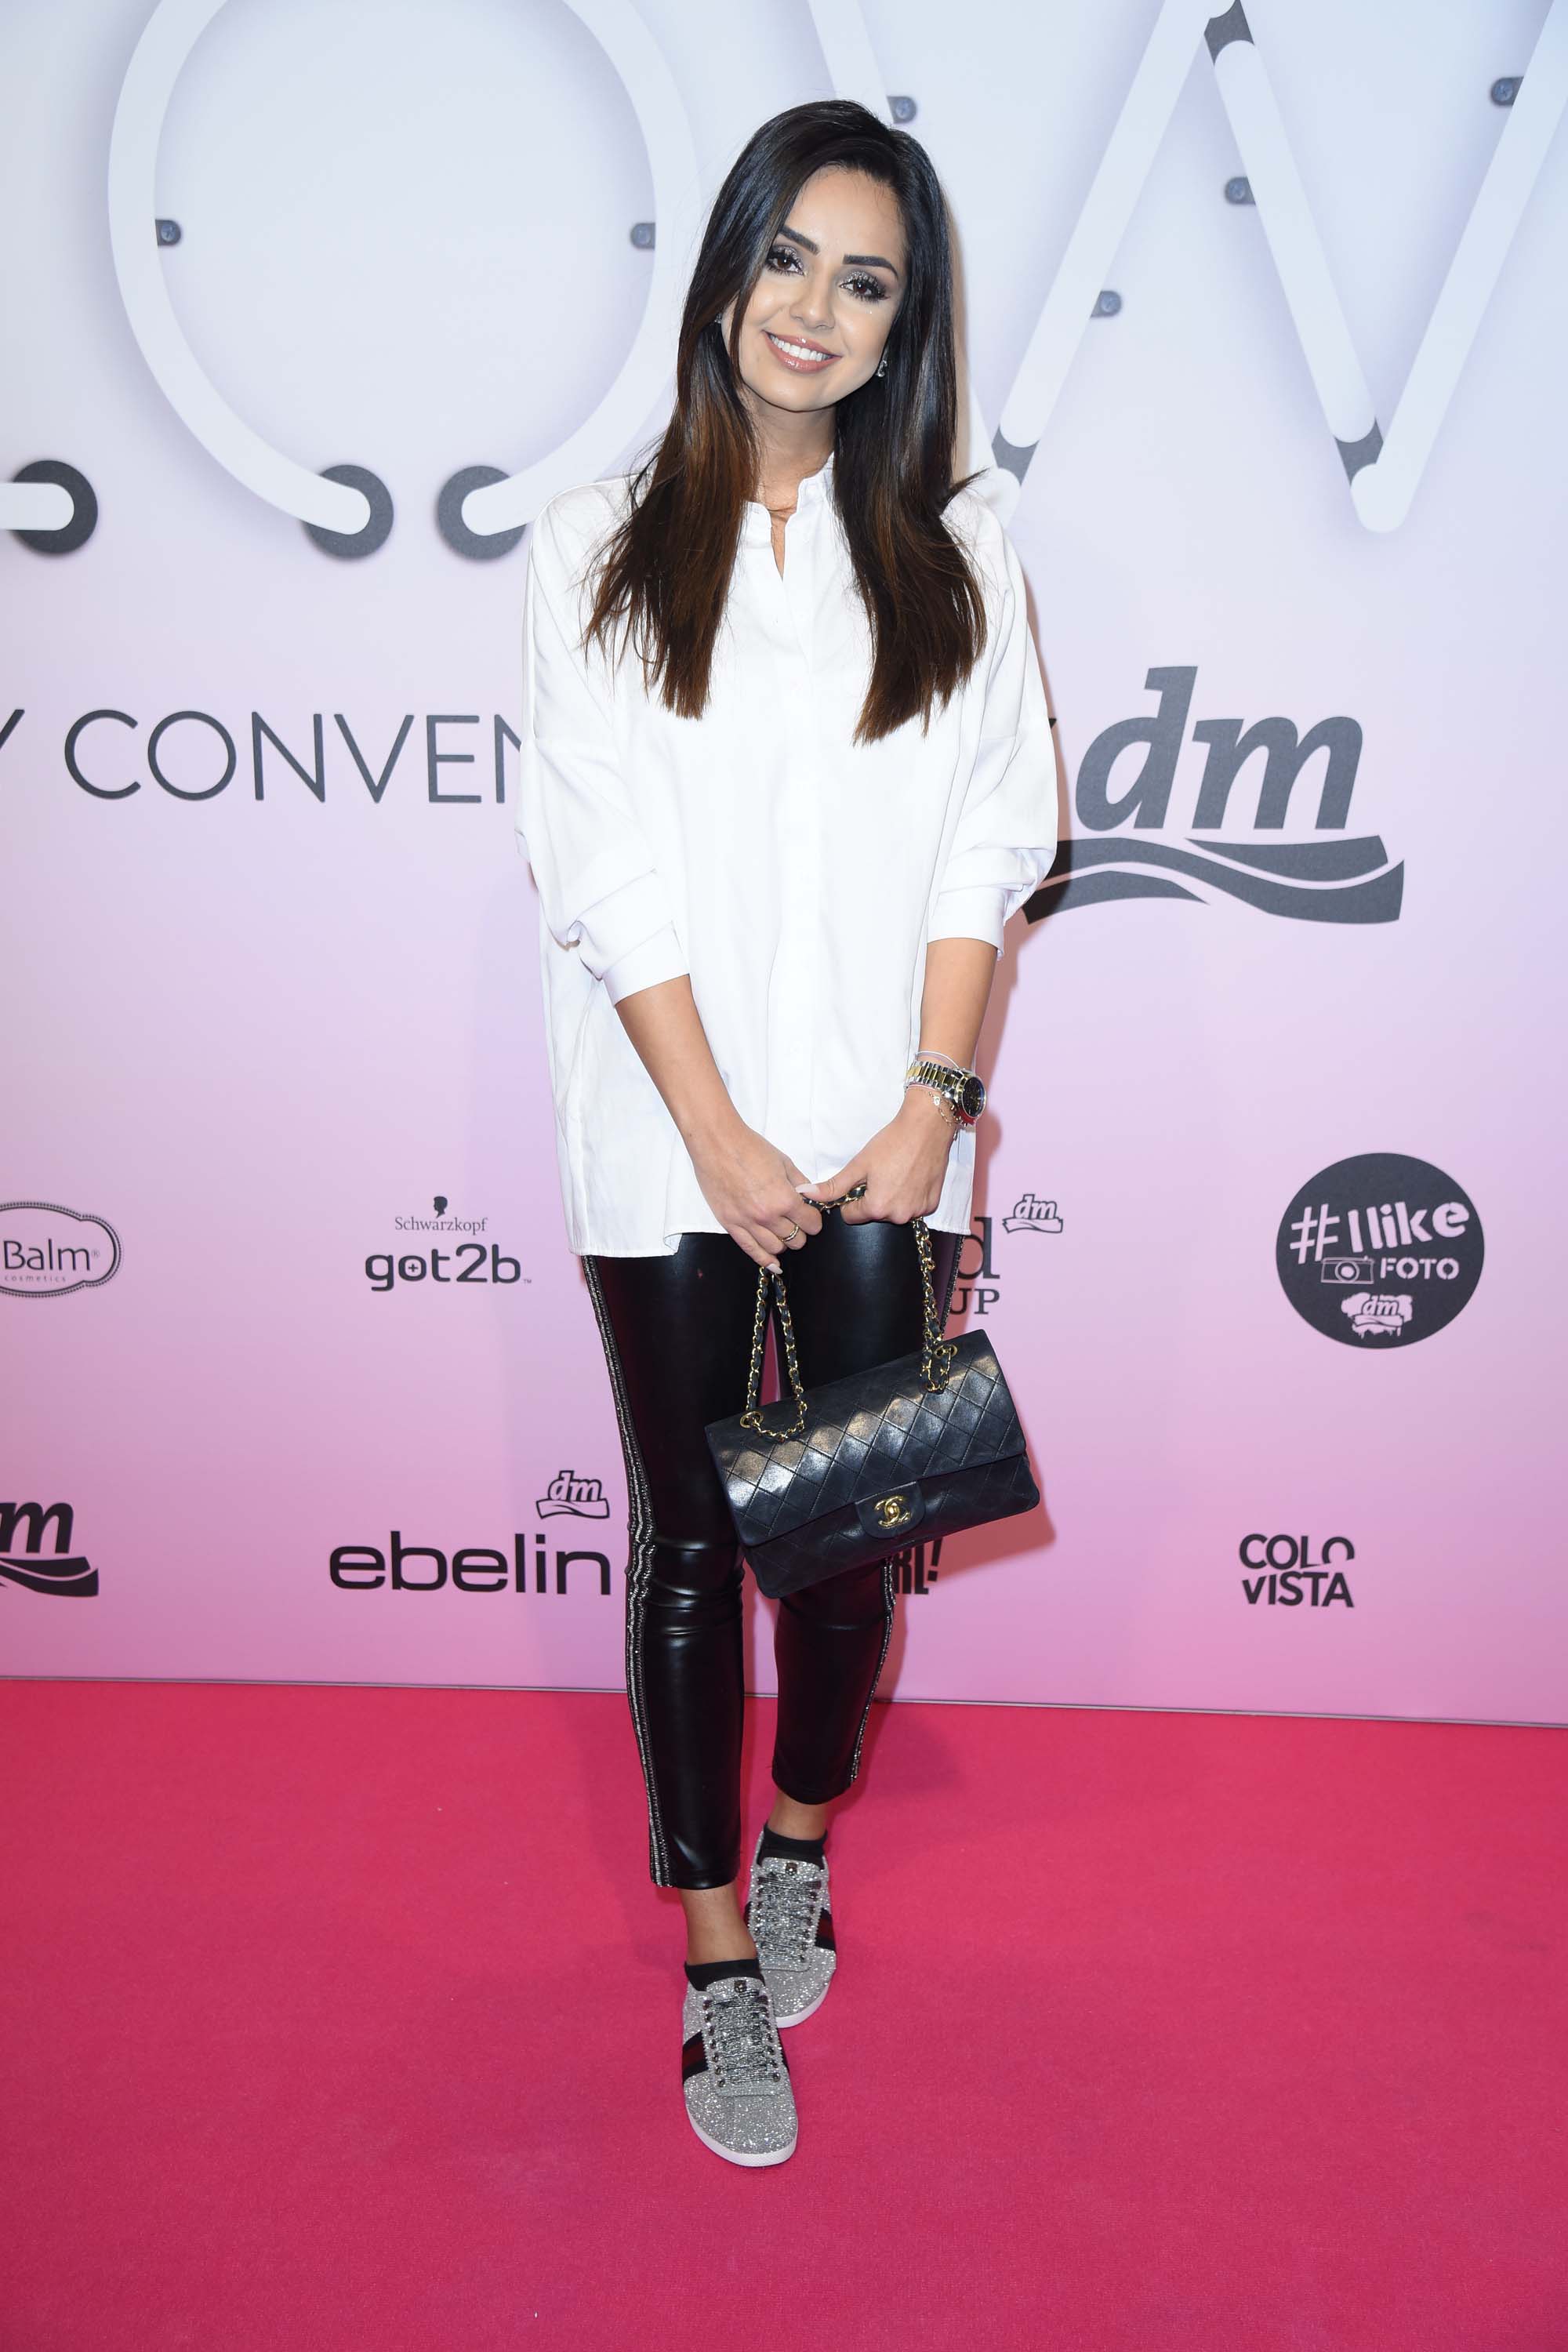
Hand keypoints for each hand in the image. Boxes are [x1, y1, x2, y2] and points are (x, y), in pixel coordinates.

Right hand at [688, 1116, 825, 1269]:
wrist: (717, 1143)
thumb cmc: (749, 1148)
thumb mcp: (784, 1162)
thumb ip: (800, 1184)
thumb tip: (810, 1198)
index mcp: (784, 1199)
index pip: (811, 1224)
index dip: (814, 1220)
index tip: (811, 1216)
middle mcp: (767, 1215)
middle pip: (795, 1240)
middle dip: (801, 1231)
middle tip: (796, 1221)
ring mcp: (747, 1222)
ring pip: (775, 1248)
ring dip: (783, 1243)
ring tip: (781, 1231)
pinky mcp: (730, 1224)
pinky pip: (751, 1250)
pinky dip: (765, 1259)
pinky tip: (773, 1264)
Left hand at [809, 1088, 956, 1224]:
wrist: (927, 1127)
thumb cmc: (892, 1142)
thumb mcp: (859, 1164)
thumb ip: (833, 1186)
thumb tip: (806, 1194)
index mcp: (877, 1208)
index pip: (850, 1216)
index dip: (849, 1199)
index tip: (859, 1181)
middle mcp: (899, 1216)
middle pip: (873, 1214)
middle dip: (871, 1198)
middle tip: (881, 1173)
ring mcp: (918, 1212)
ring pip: (892, 1211)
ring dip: (891, 1198)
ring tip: (897, 1173)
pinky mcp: (932, 1205)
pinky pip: (912, 1207)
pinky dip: (909, 1196)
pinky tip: (911, 1177)